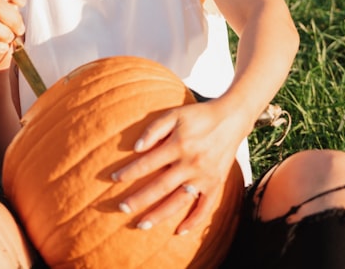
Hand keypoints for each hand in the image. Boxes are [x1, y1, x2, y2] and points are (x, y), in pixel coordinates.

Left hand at [110, 101, 243, 234]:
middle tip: (121, 208)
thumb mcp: (174, 114)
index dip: (129, 172)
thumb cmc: (198, 115)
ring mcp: (204, 177)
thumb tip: (136, 148)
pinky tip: (179, 231)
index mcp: (179, 145)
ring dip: (159, 215)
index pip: (147, 163)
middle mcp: (191, 164)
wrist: (231, 119)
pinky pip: (205, 207)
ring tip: (141, 225)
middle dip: (139, 199)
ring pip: (178, 201)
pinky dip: (194, 221)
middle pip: (160, 187)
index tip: (113, 179)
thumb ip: (154, 129)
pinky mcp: (216, 184)